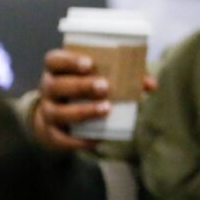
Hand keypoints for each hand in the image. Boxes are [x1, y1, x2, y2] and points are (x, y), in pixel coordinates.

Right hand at [31, 48, 155, 149]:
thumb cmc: (87, 88)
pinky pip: (60, 138)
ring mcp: (47, 111)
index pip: (53, 60)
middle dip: (81, 86)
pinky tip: (96, 138)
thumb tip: (151, 85)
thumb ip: (126, 76)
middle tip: (104, 86)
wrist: (60, 117)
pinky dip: (77, 140)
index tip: (90, 63)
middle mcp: (48, 89)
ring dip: (82, 111)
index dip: (69, 60)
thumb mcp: (101, 77)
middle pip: (56, 85)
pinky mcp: (51, 133)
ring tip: (106, 109)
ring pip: (57, 112)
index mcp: (58, 69)